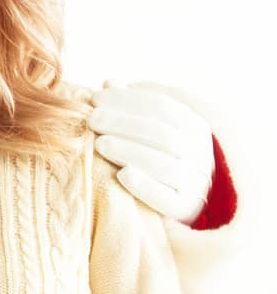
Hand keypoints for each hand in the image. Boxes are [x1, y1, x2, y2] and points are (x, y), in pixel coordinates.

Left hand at [89, 82, 212, 224]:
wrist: (178, 203)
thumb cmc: (158, 156)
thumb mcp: (153, 128)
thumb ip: (134, 106)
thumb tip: (110, 83)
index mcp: (196, 127)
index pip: (162, 106)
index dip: (127, 99)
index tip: (97, 96)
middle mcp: (202, 154)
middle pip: (160, 133)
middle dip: (122, 122)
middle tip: (91, 119)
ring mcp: (196, 183)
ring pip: (163, 164)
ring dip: (129, 150)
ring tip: (99, 144)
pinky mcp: (186, 210)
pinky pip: (167, 199)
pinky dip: (145, 186)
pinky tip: (122, 175)